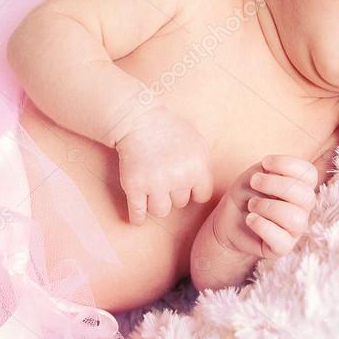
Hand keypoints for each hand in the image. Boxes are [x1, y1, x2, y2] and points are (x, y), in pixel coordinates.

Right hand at [114, 105, 213, 224]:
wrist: (139, 120)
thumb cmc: (170, 129)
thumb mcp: (197, 142)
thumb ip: (204, 166)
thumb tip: (204, 188)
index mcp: (197, 167)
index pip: (201, 196)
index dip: (193, 190)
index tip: (184, 183)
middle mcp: (178, 178)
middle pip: (180, 203)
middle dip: (173, 193)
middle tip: (164, 179)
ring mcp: (155, 183)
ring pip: (161, 211)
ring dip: (157, 204)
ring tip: (152, 194)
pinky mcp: (134, 186)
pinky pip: (138, 212)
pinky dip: (138, 217)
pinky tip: (138, 217)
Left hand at [213, 154, 324, 259]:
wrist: (227, 221)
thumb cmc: (245, 194)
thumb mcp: (254, 175)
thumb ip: (268, 170)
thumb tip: (274, 171)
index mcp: (300, 188)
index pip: (309, 173)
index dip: (288, 164)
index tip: (265, 162)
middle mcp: (302, 209)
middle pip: (306, 196)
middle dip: (276, 185)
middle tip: (254, 182)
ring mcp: (294, 230)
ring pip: (296, 219)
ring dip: (268, 207)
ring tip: (251, 204)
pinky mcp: (282, 248)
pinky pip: (282, 241)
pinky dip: (262, 226)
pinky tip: (250, 219)